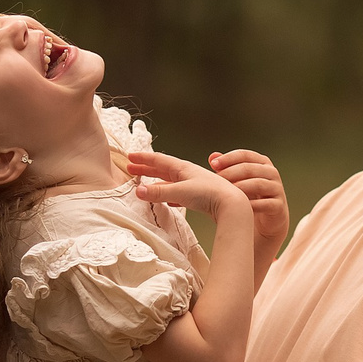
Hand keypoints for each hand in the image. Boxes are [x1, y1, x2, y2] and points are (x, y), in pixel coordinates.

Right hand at [126, 149, 247, 221]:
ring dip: (156, 182)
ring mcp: (194, 185)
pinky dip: (169, 196)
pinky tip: (167, 201)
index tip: (130, 157)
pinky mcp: (199, 198)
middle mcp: (188, 174)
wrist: (233, 204)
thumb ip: (159, 192)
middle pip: (162, 169)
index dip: (143, 159)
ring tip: (145, 184)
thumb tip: (138, 191)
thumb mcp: (180, 191)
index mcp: (182, 168)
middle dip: (146, 169)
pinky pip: (178, 194)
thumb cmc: (210, 193)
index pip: (158, 160)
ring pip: (169, 182)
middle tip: (131, 169)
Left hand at [207, 149, 289, 256]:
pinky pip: (266, 203)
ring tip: (226, 193)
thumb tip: (212, 156)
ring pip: (259, 184)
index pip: (245, 155)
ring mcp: (277, 189)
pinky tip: (239, 208)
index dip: (229, 158)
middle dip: (231, 173)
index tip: (213, 164)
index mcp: (261, 163)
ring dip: (241, 188)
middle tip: (217, 180)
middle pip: (250, 168)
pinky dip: (252, 205)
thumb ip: (226, 169)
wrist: (265, 223)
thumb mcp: (236, 182)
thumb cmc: (248, 199)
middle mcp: (271, 173)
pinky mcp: (279, 206)